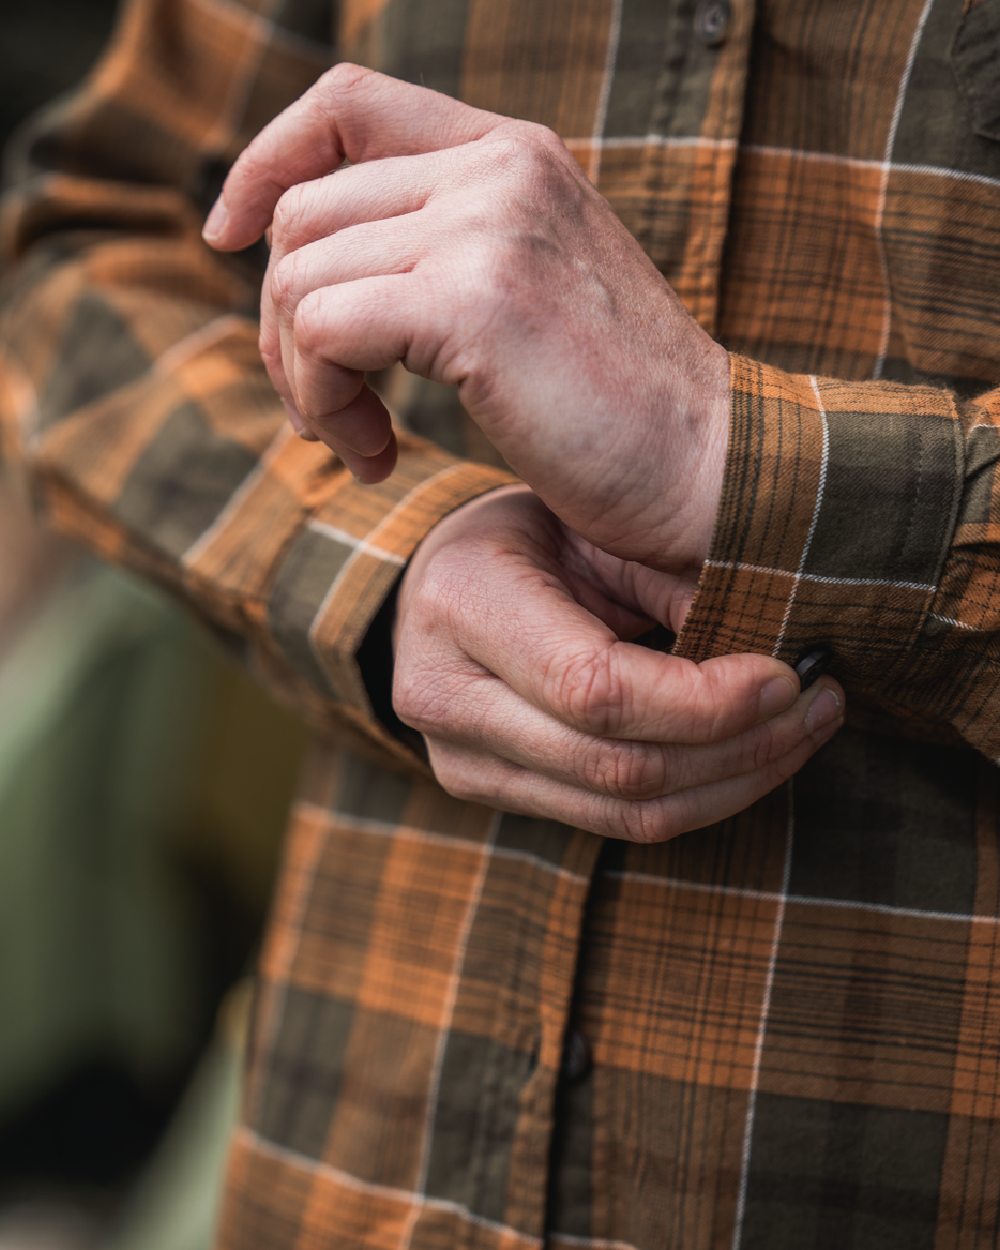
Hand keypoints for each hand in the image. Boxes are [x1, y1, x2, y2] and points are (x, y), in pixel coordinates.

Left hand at [205, 65, 726, 573]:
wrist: (712, 467)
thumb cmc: (619, 410)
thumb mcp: (530, 294)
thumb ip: (442, 250)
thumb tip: (310, 271)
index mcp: (513, 155)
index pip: (345, 105)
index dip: (265, 160)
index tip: (228, 238)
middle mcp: (498, 167)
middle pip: (302, 212)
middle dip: (280, 321)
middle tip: (324, 407)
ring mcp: (488, 224)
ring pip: (298, 275)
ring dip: (303, 379)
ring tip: (359, 440)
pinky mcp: (475, 299)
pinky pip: (321, 329)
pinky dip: (322, 401)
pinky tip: (375, 455)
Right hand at [392, 488, 843, 841]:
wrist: (438, 582)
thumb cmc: (526, 534)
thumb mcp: (592, 523)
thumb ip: (667, 578)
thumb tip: (779, 645)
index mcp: (464, 603)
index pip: (596, 689)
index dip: (704, 701)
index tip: (788, 677)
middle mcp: (442, 694)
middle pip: (618, 765)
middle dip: (741, 746)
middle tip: (821, 703)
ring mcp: (456, 757)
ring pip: (625, 810)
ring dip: (735, 781)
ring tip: (805, 731)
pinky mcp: (482, 789)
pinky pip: (613, 820)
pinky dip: (697, 795)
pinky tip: (751, 755)